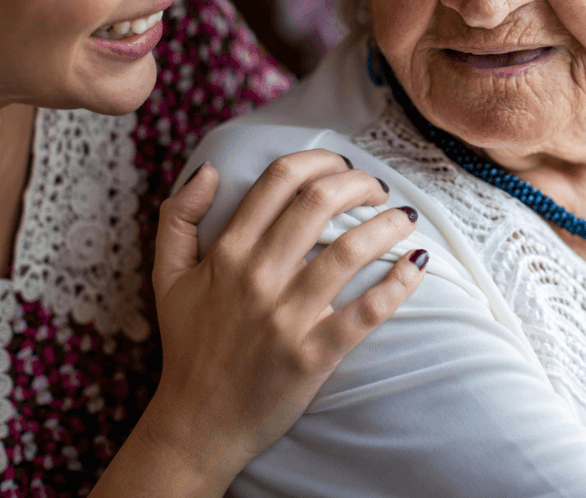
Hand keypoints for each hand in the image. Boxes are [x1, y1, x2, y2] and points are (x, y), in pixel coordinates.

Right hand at [139, 150, 425, 489]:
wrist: (196, 426)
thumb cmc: (189, 346)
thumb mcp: (167, 278)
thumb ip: (177, 218)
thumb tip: (210, 170)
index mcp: (227, 253)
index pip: (280, 180)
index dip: (320, 159)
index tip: (343, 165)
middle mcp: (257, 278)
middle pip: (320, 202)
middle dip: (359, 182)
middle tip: (377, 189)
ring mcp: (287, 318)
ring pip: (349, 251)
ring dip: (387, 224)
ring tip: (405, 217)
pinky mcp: (313, 355)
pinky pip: (366, 312)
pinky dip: (398, 284)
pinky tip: (418, 263)